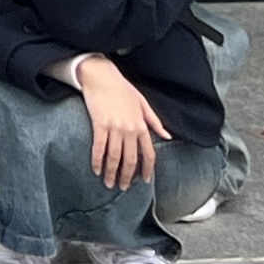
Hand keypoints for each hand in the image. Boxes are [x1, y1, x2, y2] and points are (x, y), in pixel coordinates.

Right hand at [78, 54, 168, 193]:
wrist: (101, 75)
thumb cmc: (121, 88)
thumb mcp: (143, 103)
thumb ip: (154, 121)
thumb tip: (167, 136)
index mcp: (142, 125)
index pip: (148, 154)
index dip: (147, 170)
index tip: (145, 181)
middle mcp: (130, 129)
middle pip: (130, 159)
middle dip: (127, 176)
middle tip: (122, 188)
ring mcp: (115, 127)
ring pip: (115, 157)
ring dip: (112, 172)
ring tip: (108, 183)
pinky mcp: (99, 124)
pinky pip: (99, 147)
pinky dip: (97, 160)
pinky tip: (96, 169)